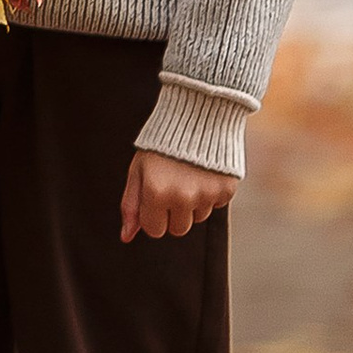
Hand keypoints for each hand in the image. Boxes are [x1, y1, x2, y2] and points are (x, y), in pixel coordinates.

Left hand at [121, 151, 237, 241]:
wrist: (197, 116)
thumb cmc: (161, 144)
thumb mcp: (138, 170)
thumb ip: (131, 205)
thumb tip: (126, 237)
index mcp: (156, 193)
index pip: (154, 230)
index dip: (153, 215)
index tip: (155, 196)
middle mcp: (182, 197)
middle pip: (178, 229)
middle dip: (173, 213)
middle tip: (173, 186)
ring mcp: (206, 195)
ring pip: (198, 218)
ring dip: (193, 203)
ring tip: (189, 175)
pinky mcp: (226, 190)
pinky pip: (216, 205)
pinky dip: (210, 193)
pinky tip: (204, 172)